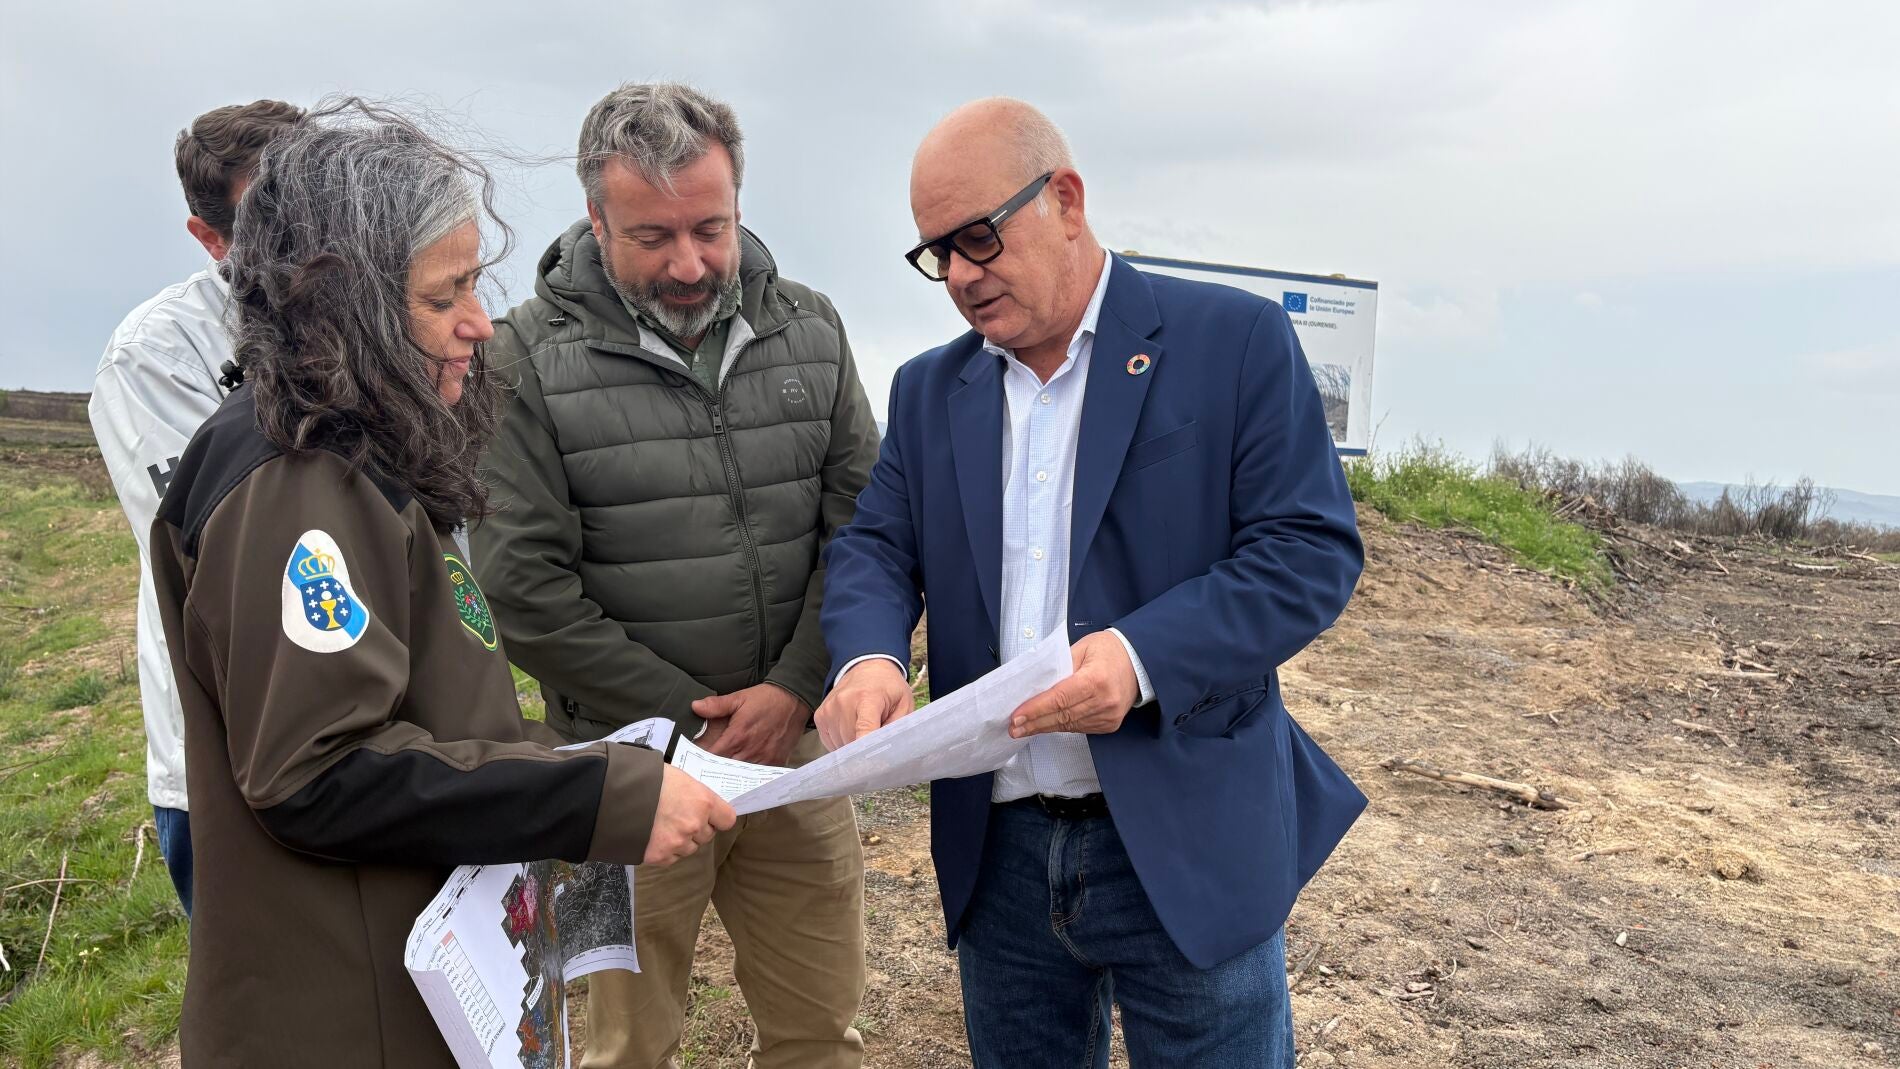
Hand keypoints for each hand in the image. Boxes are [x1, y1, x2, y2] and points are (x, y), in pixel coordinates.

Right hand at [643, 764, 736, 865]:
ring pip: (689, 848)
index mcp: (703, 802)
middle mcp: (694, 825)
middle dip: (696, 828)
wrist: (615, 795)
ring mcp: (677, 843)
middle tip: (678, 817)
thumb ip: (694, 795)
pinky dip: (664, 850)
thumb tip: (700, 804)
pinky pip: (671, 857)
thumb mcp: (679, 778)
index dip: (718, 818)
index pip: (727, 819)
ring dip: (681, 841)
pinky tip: (652, 836)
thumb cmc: (648, 779)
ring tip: (662, 826)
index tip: (710, 816)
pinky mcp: (660, 856)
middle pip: (706, 835)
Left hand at [692, 683, 809, 766]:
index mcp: (737, 736)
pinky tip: (745, 777)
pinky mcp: (776, 761)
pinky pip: (760, 776)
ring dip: (733, 776)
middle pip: (726, 770)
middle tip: (706, 774)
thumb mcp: (739, 698)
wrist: (794, 699)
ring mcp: (764, 758)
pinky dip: (751, 777)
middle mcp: (750, 751)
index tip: (695, 764)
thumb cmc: (766, 699)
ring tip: (723, 778)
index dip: (702, 762)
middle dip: (716, 772)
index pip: (713, 757)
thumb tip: (695, 707)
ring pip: (742, 776)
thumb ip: (717, 705)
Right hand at [815, 658, 913, 750]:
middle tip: (877, 736)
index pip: (863, 731)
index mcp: (867, 698)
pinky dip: (843, 743)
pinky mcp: (820, 716)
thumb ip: (896, 729)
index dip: (868, 753)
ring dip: (854, 746)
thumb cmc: (887, 687)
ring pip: (841, 747)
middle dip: (866, 750)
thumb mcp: (903, 704)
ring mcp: (828, 710)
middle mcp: (843, 703)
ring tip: (865, 729)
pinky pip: (831, 743)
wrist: (866, 667)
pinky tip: (853, 729)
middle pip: (852, 744)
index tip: (874, 767)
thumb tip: (887, 755)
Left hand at [1009, 632, 1140, 738]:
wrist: (1139, 661)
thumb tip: (1034, 685)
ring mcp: (1109, 716)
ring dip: (1045, 727)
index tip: (1016, 716)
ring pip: (1069, 725)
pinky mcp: (1109, 724)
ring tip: (1024, 728)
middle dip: (1034, 723)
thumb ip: (1058, 667)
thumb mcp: (1081, 648)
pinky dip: (1061, 726)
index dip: (1036, 709)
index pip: (1059, 699)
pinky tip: (1046, 725)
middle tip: (1013, 728)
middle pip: (1062, 716)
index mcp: (1096, 679)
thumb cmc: (1108, 650)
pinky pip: (1079, 728)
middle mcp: (1105, 701)